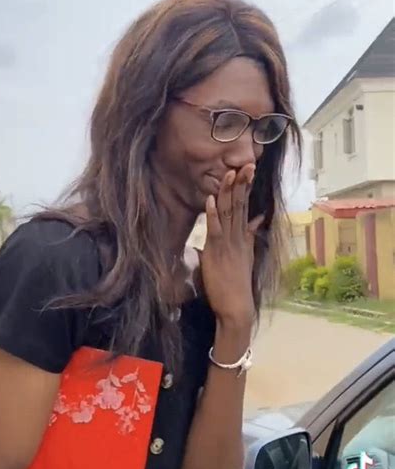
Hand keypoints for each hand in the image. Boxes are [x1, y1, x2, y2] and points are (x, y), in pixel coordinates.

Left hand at [200, 165, 263, 328]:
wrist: (237, 306)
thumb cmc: (236, 284)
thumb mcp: (246, 255)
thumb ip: (250, 236)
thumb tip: (256, 220)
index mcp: (242, 237)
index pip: (244, 207)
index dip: (245, 188)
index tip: (248, 169)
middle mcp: (238, 237)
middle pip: (240, 205)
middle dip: (242, 183)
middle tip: (247, 163)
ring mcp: (228, 244)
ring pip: (229, 213)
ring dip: (228, 192)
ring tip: (229, 172)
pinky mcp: (218, 252)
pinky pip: (215, 229)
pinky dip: (213, 213)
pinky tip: (211, 198)